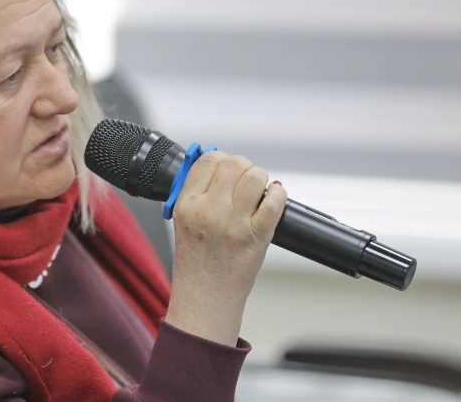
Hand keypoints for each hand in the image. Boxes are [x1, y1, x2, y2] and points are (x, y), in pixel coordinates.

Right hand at [164, 151, 286, 345]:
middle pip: (233, 164)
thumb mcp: (183, 222)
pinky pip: (274, 202)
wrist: (205, 300)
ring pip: (255, 177)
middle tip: (244, 180)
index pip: (208, 160)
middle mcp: (209, 210)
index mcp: (187, 205)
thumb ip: (197, 193)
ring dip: (260, 179)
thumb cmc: (196, 264)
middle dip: (243, 166)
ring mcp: (234, 223)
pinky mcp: (256, 236)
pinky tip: (273, 199)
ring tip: (258, 191)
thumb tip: (216, 167)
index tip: (225, 167)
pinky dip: (278, 196)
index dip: (221, 159)